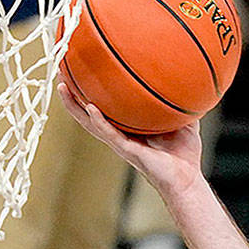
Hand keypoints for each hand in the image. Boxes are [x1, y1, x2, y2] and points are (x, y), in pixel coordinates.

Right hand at [57, 83, 204, 197]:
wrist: (187, 179)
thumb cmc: (185, 155)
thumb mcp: (184, 121)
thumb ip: (181, 102)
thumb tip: (188, 79)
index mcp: (129, 127)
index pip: (105, 106)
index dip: (91, 90)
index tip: (81, 70)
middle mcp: (119, 133)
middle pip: (87, 111)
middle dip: (72, 94)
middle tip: (60, 71)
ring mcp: (120, 142)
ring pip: (89, 122)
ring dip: (74, 106)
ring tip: (62, 86)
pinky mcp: (126, 150)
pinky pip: (108, 133)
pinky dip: (98, 121)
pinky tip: (90, 107)